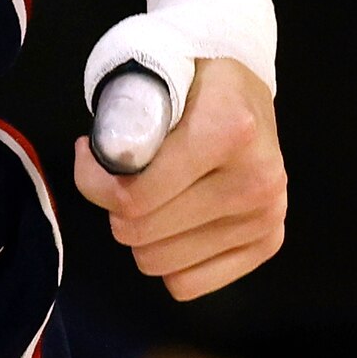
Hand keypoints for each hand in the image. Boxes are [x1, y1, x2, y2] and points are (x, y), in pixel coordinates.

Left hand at [76, 53, 283, 299]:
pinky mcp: (268, 241)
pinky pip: (188, 284)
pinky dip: (169, 259)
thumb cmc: (187, 76)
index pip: (135, 196)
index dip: (93, 180)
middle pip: (143, 235)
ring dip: (141, 234)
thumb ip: (125, 113)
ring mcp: (267, 215)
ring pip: (162, 265)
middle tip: (118, 173)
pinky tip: (174, 221)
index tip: (88, 151)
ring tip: (149, 193)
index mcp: (227, 132)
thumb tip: (109, 157)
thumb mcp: (149, 72)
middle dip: (115, 207)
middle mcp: (256, 180)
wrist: (241, 82)